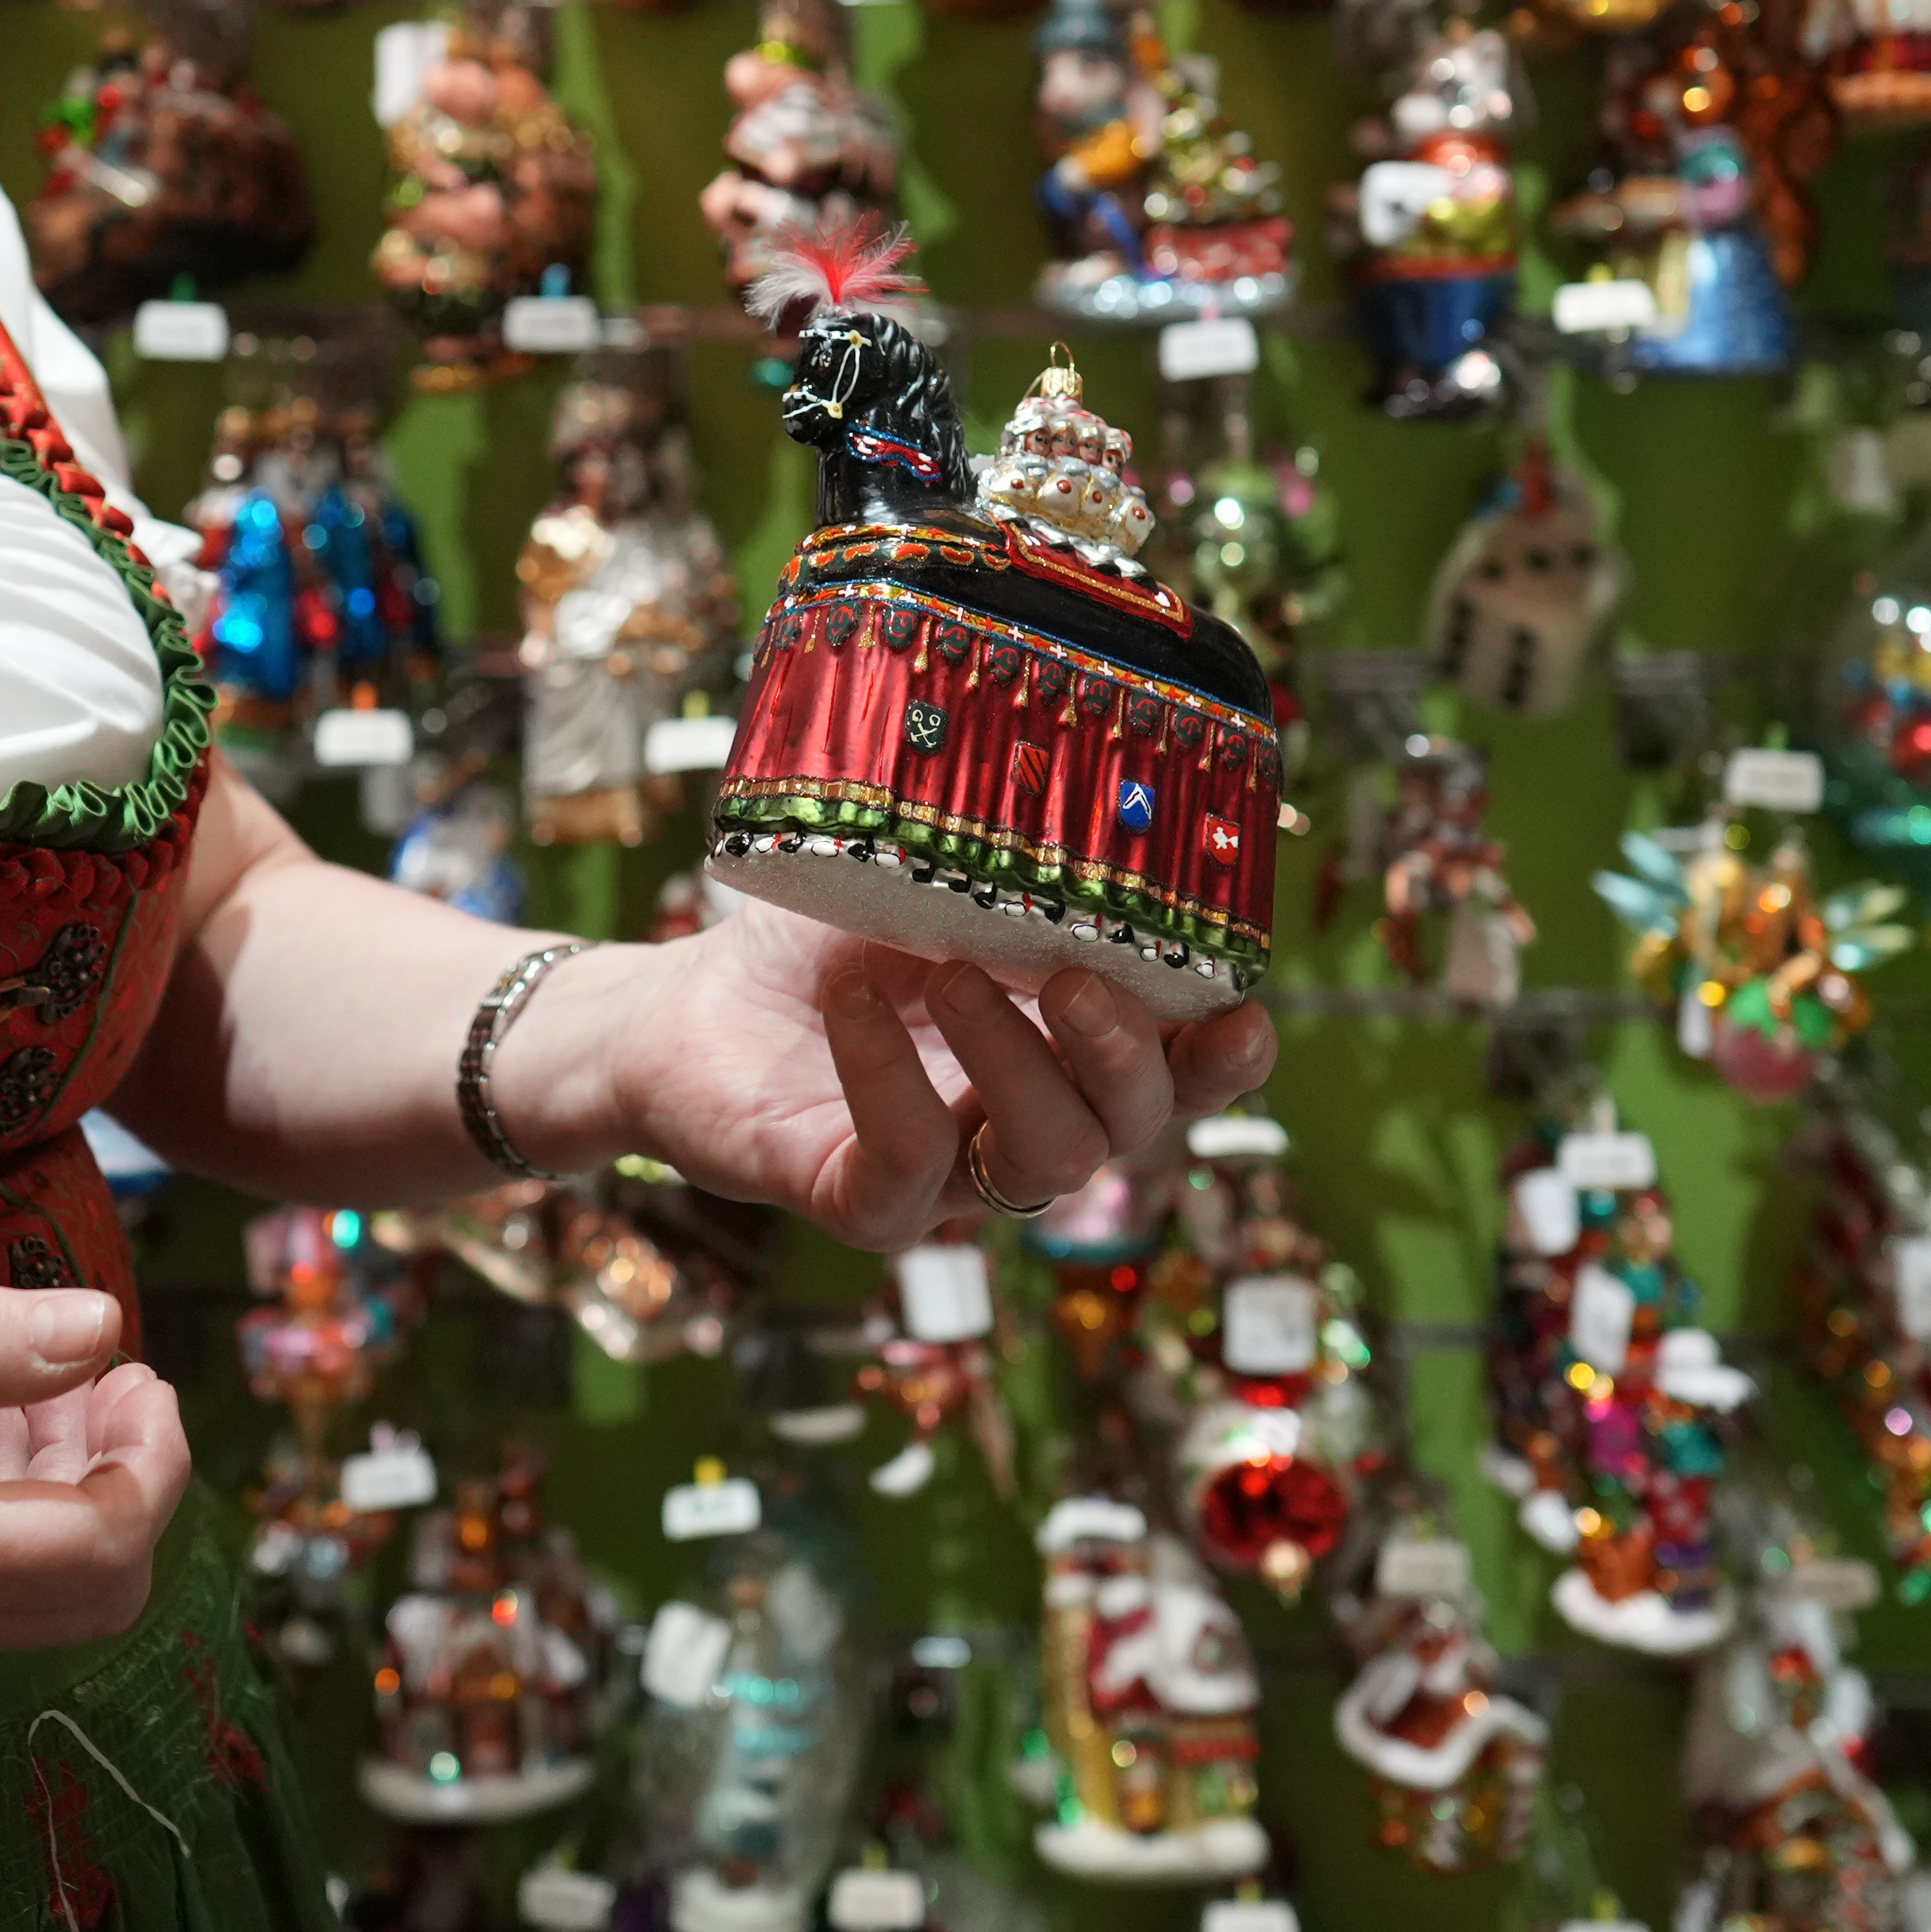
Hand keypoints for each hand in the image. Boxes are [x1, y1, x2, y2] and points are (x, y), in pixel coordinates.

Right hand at [0, 1284, 189, 1690]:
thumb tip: (100, 1331)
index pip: (104, 1549)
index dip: (153, 1458)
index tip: (134, 1364)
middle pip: (96, 1591)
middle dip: (123, 1476)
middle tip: (94, 1371)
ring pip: (40, 1594)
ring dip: (63, 1486)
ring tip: (12, 1381)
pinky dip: (0, 1509)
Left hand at [508, 906, 1274, 1254]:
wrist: (685, 1003)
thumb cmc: (821, 937)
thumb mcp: (922, 874)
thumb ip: (1001, 843)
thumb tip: (1057, 725)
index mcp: (1068, 1051)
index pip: (1181, 1073)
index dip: (1223, 1058)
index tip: (1245, 1014)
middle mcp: (1028, 1125)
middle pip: (1132, 1128)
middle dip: (1124, 1055)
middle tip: (1074, 976)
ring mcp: (952, 1179)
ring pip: (1044, 1164)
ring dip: (1015, 1063)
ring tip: (950, 974)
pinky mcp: (863, 1206)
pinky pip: (903, 1172)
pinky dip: (889, 1080)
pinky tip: (851, 1001)